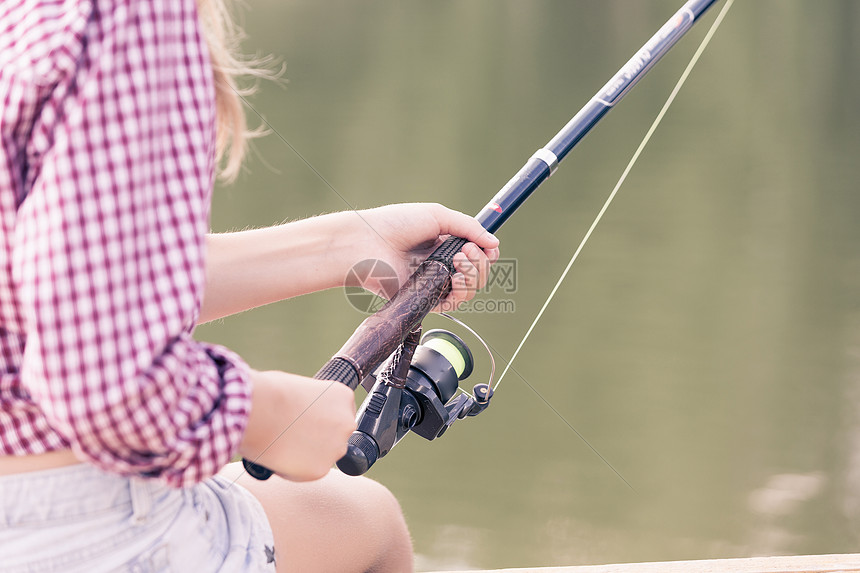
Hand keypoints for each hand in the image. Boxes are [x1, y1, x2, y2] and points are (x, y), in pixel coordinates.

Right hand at [240, 370, 356, 480]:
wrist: (259, 410)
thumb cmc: (271, 393)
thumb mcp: (301, 387)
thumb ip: (311, 401)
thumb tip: (303, 411)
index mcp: (342, 397)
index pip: (340, 413)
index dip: (321, 418)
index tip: (307, 421)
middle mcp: (346, 423)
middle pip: (336, 436)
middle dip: (318, 438)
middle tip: (294, 436)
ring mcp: (336, 447)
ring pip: (324, 456)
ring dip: (308, 454)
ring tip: (283, 444)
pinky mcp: (321, 469)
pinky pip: (309, 472)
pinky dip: (295, 469)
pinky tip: (280, 456)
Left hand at [353, 203, 500, 310]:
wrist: (368, 243)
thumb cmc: (396, 224)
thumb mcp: (437, 215)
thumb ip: (469, 227)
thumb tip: (495, 243)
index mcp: (444, 244)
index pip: (477, 254)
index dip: (487, 252)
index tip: (487, 245)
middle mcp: (441, 264)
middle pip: (478, 272)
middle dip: (481, 262)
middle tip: (465, 250)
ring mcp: (434, 282)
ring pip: (470, 289)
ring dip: (474, 274)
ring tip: (459, 260)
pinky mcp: (425, 299)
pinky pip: (453, 302)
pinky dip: (462, 290)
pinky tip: (455, 276)